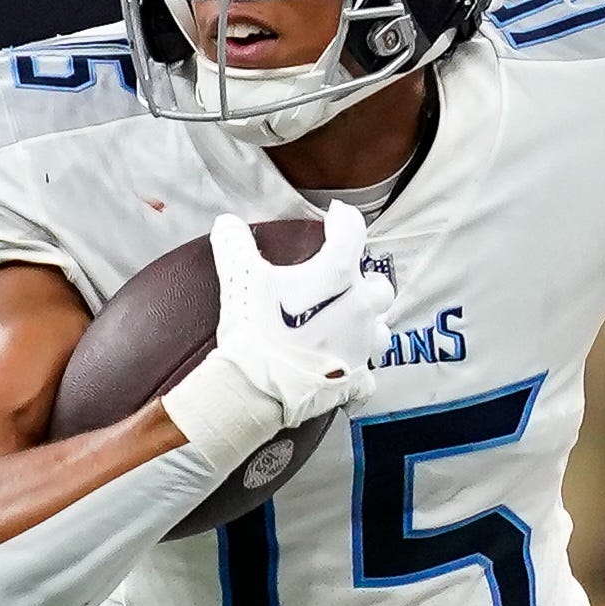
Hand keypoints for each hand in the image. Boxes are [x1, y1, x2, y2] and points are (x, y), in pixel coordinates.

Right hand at [163, 205, 390, 464]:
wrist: (256, 388)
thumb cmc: (254, 329)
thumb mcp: (240, 279)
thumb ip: (235, 245)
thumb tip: (225, 222)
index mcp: (337, 276)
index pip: (352, 233)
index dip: (344, 220)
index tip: (337, 217)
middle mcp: (359, 308)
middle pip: (378, 288)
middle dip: (365, 284)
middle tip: (346, 285)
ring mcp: (360, 346)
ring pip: (379, 331)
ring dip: (367, 327)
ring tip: (348, 329)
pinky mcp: (354, 379)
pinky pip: (366, 376)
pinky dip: (357, 372)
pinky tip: (343, 370)